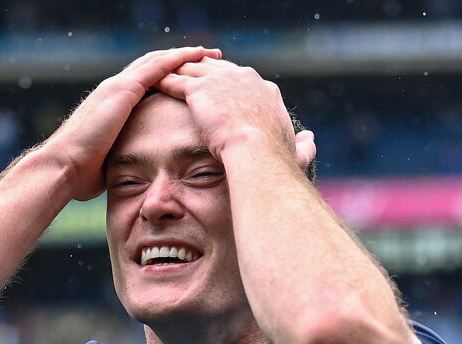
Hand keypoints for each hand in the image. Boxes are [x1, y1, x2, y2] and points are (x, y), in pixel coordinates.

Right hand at [41, 46, 222, 200]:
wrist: (64, 166)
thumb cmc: (81, 173)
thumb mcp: (108, 159)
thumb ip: (121, 155)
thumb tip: (133, 171)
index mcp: (111, 104)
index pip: (144, 83)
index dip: (167, 78)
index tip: (189, 78)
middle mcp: (114, 89)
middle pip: (153, 66)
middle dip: (180, 61)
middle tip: (206, 58)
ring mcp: (118, 86)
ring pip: (158, 61)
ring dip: (185, 55)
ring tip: (210, 53)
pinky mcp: (123, 90)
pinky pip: (157, 67)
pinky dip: (179, 58)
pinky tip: (198, 55)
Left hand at [155, 58, 296, 163]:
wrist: (257, 151)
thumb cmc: (276, 159)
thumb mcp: (295, 150)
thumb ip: (303, 145)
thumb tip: (310, 142)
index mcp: (264, 90)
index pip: (241, 78)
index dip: (226, 82)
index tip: (216, 88)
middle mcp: (243, 77)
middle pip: (215, 67)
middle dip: (199, 71)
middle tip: (183, 77)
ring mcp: (220, 80)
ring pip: (192, 70)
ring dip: (177, 73)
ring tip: (162, 80)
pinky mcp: (198, 89)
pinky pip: (175, 80)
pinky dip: (163, 82)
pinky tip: (152, 87)